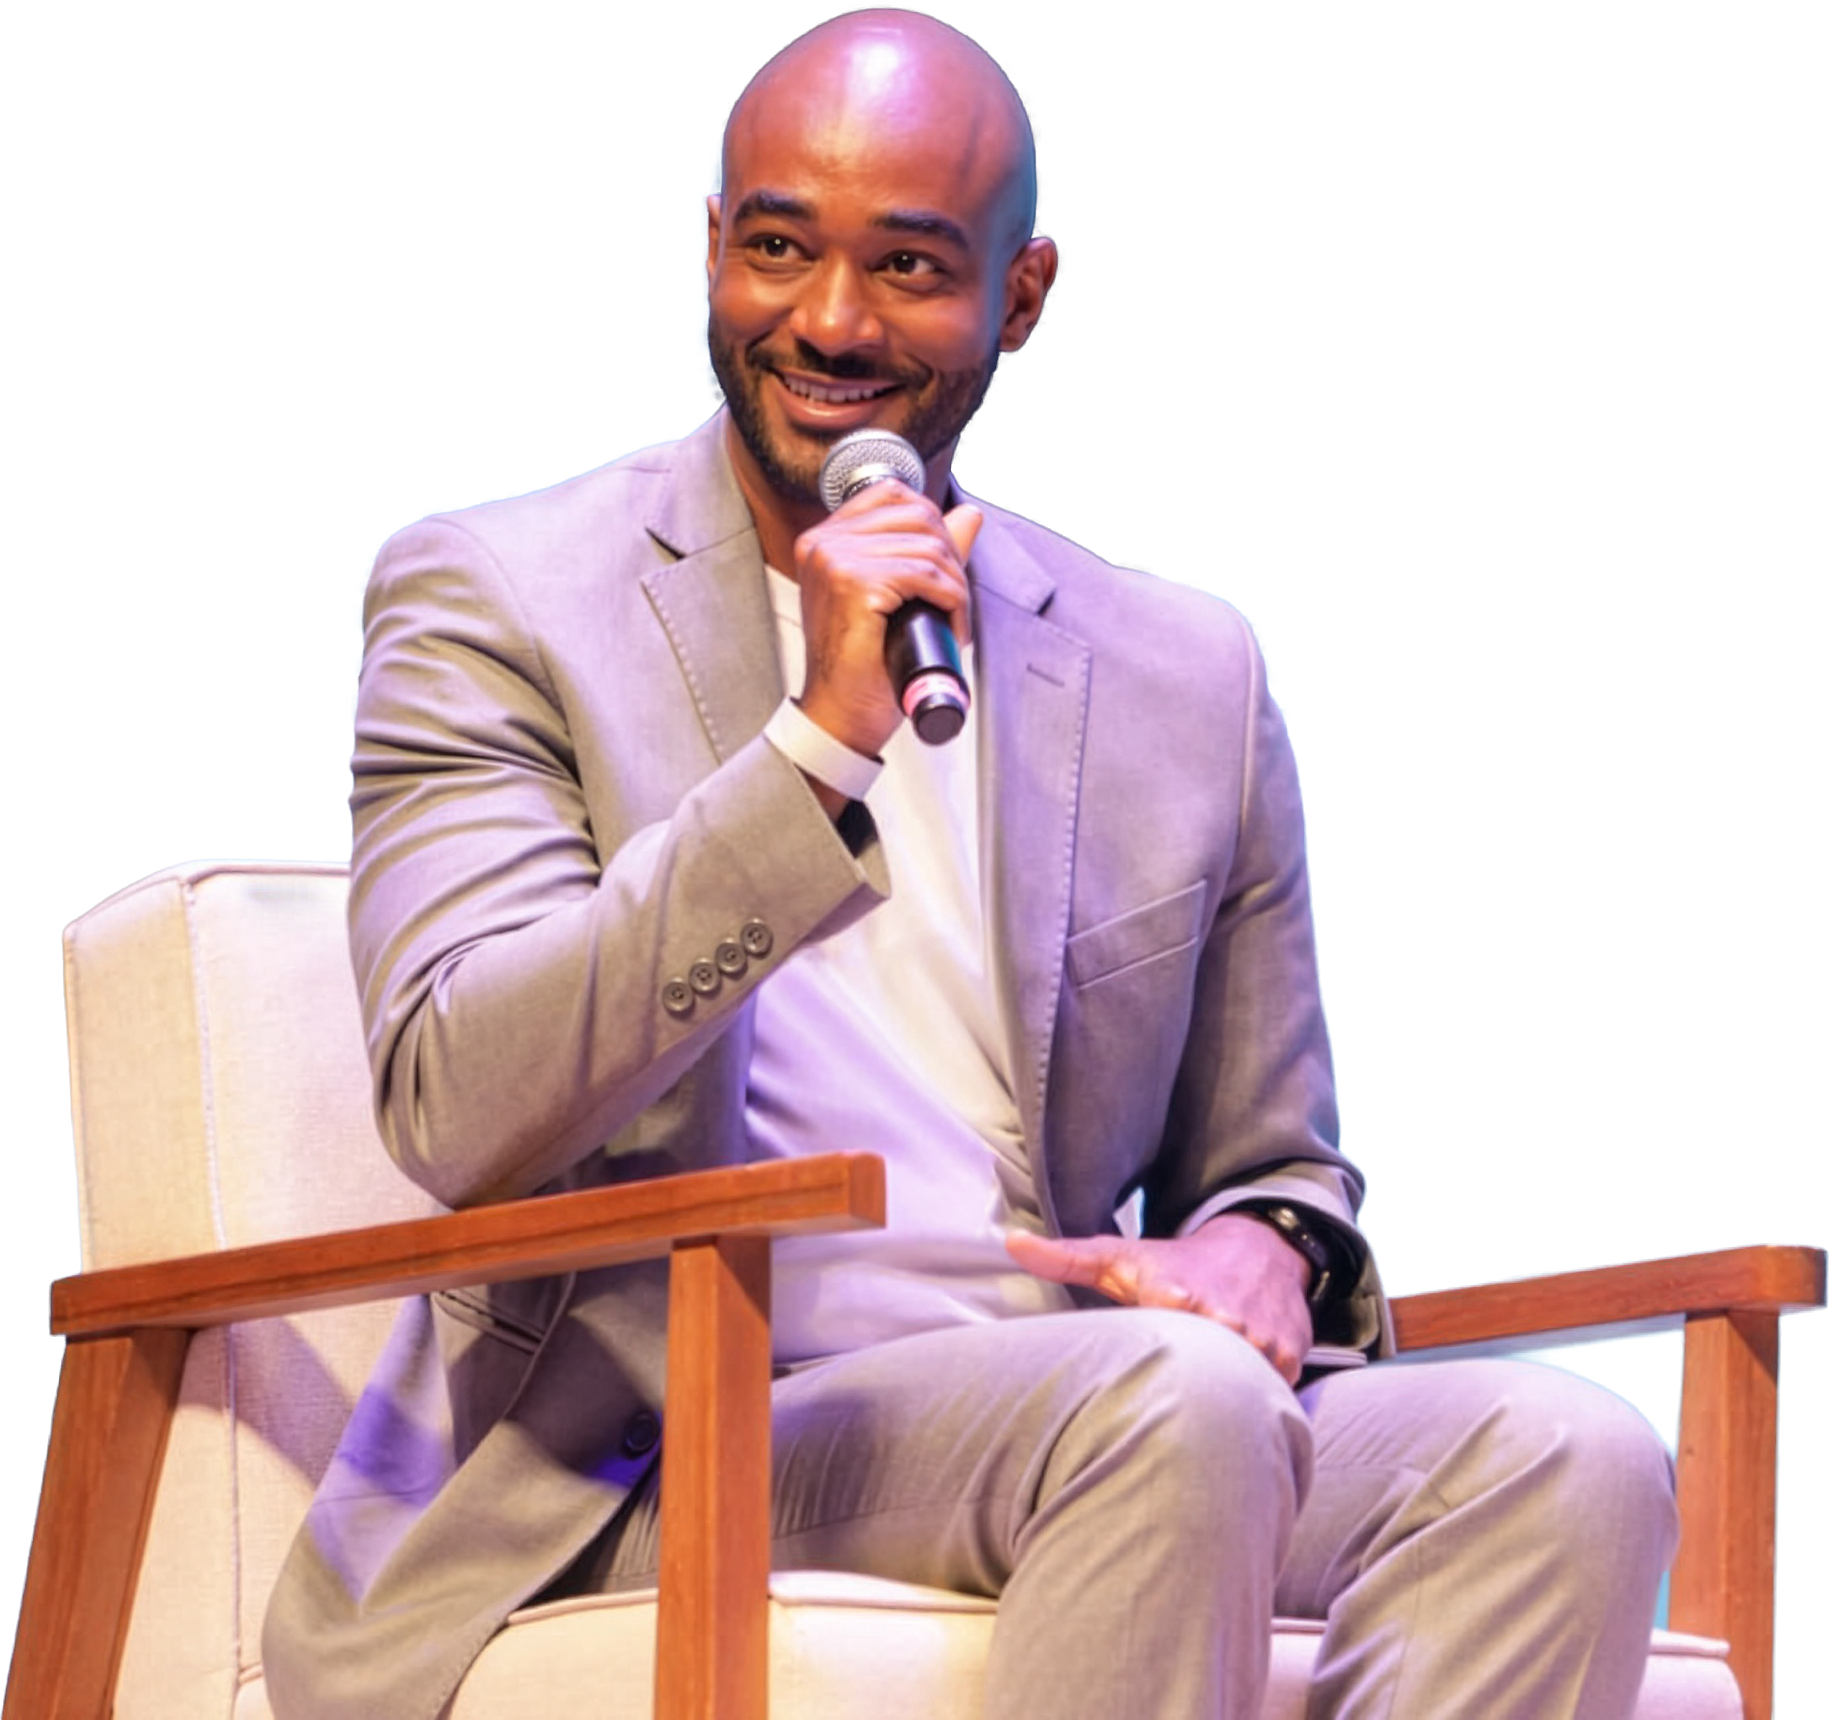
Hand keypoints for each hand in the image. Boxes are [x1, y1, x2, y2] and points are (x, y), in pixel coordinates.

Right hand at [792, 480, 981, 757]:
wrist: (841, 714)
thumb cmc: (863, 666)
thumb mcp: (896, 597)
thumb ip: (928, 550)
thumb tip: (970, 514)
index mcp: (824, 540)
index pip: (892, 494)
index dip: (932, 525)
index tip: (942, 569)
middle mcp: (823, 542)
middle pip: (917, 514)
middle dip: (950, 556)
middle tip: (954, 601)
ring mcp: (834, 559)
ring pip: (928, 546)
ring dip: (956, 585)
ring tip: (953, 619)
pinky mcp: (853, 582)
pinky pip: (927, 575)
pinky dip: (952, 601)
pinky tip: (950, 626)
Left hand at [1005, 1214, 1314, 1384]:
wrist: (1259, 1249)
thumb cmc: (1178, 1261)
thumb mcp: (1120, 1257)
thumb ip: (1066, 1257)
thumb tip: (1011, 1241)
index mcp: (1177, 1299)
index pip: (1156, 1356)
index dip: (1142, 1379)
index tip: (1131, 1391)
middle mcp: (1224, 1321)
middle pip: (1193, 1384)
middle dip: (1178, 1398)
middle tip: (1164, 1406)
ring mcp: (1262, 1343)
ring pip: (1235, 1395)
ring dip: (1217, 1404)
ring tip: (1197, 1405)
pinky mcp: (1292, 1359)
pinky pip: (1271, 1398)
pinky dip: (1255, 1402)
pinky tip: (1235, 1397)